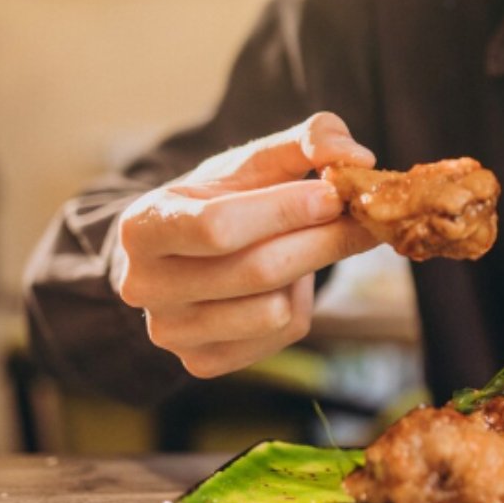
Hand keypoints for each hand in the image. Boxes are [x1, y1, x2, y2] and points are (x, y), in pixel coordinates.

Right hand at [114, 112, 377, 377]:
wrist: (184, 251)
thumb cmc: (222, 197)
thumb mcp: (254, 160)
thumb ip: (307, 140)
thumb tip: (356, 158)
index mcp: (142, 226)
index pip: (218, 226)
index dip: (284, 211)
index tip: (333, 193)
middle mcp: (144, 286)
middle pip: (257, 271)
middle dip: (321, 240)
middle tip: (361, 218)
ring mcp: (170, 332)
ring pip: (274, 310)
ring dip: (308, 273)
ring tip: (304, 246)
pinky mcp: (201, 362)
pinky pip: (279, 335)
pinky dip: (297, 303)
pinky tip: (284, 282)